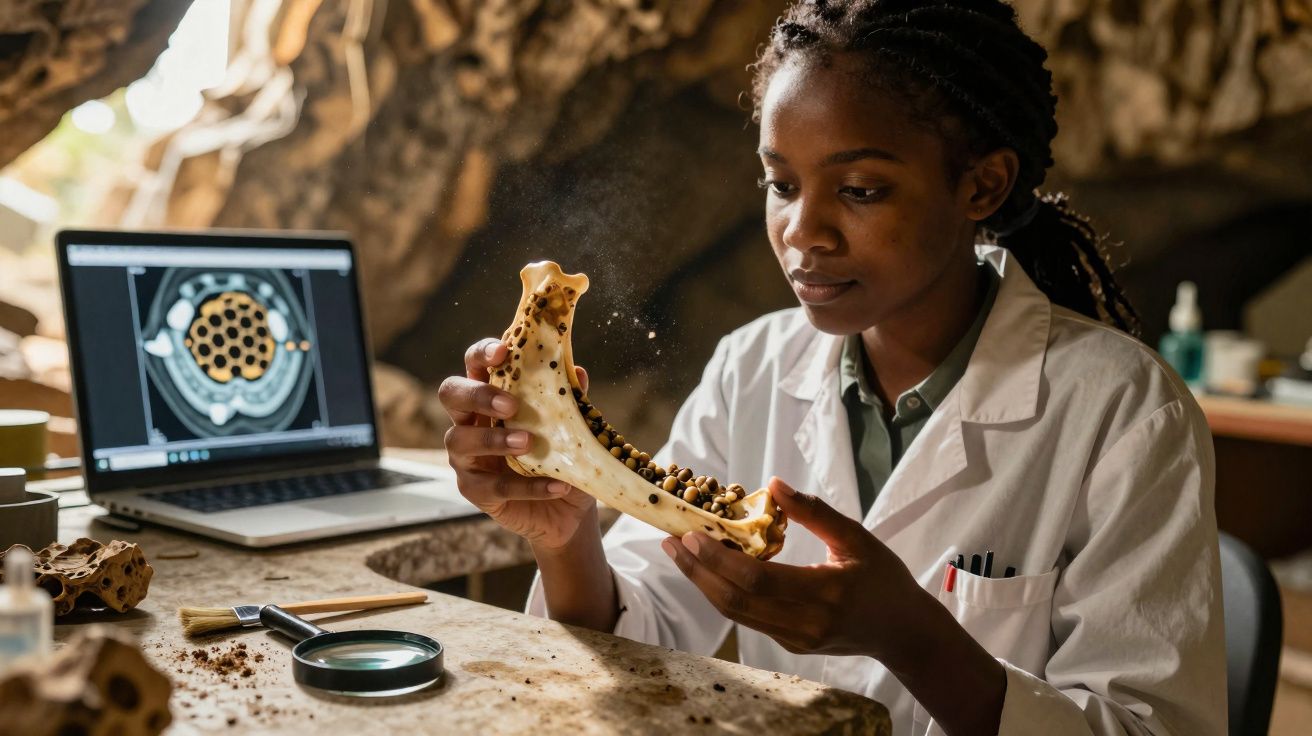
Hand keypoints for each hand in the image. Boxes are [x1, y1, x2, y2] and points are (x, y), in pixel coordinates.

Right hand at [438, 337, 596, 549]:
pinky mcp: (476, 491)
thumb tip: (577, 373)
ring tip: (527, 442)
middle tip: (510, 404)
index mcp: (490, 396)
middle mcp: (470, 421)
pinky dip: (528, 486)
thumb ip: (571, 401)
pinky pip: (493, 487)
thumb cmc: (562, 457)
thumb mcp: (573, 429)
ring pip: (460, 441)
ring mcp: (467, 457)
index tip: (502, 351)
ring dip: (493, 439)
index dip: (482, 353)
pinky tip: (558, 485)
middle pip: (451, 394)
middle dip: (477, 394)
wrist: (567, 509)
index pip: (475, 364)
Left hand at [660, 477, 927, 659]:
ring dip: (703, 583)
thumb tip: (772, 485)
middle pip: (736, 600)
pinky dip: (723, 593)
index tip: (691, 535)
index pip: (757, 579)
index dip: (718, 558)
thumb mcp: (856, 538)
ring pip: (735, 613)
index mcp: (825, 594)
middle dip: (697, 571)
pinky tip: (709, 570)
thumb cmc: (884, 578)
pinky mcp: (789, 644)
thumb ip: (814, 512)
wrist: (902, 632)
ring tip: (680, 554)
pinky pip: (747, 618)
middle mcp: (805, 623)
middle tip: (671, 542)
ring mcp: (795, 639)